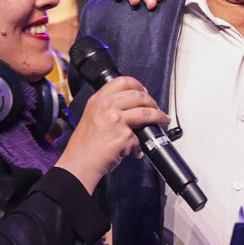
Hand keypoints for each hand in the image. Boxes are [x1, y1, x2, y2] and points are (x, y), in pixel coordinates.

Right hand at [54, 76, 169, 192]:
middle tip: (156, 107)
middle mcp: (107, 106)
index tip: (144, 91)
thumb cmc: (84, 145)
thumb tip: (129, 107)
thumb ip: (107, 107)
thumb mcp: (91, 116)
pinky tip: (138, 149)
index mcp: (98, 99)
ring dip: (159, 116)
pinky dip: (141, 145)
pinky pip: (141, 137)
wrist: (80, 162)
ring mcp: (117, 120)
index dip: (138, 85)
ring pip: (146, 112)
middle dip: (152, 102)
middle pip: (139, 95)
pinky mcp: (125, 136)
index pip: (123, 82)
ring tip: (163, 119)